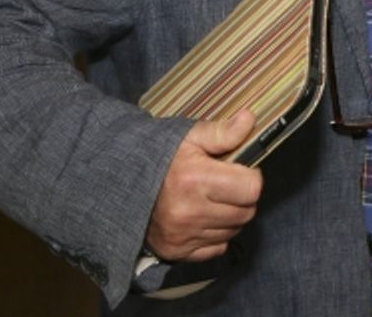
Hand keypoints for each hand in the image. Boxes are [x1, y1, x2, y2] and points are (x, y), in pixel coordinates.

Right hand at [145, 110, 263, 262]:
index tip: (241, 171)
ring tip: (213, 199)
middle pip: (246, 212)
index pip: (251, 189)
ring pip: (233, 231)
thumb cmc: (159, 156)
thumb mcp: (189, 137)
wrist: (120, 183)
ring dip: (230, 216)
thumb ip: (222, 131)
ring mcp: (183, 235)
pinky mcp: (177, 252)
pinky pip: (217, 248)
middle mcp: (189, 212)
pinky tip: (203, 217)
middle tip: (228, 185)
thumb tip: (249, 119)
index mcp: (195, 180)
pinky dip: (216, 234)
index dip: (251, 177)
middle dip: (243, 197)